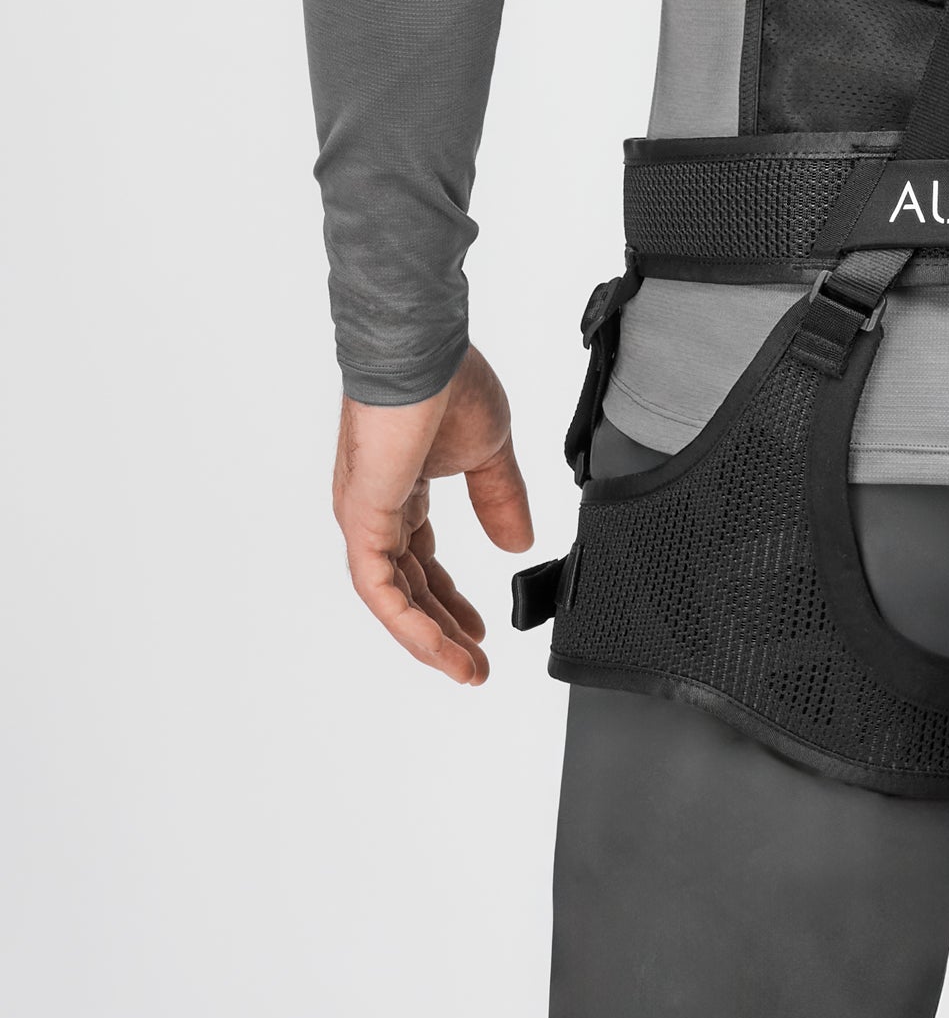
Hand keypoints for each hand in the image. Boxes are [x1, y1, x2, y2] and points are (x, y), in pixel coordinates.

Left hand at [332, 345, 533, 684]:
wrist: (421, 348)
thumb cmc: (447, 379)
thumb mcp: (489, 451)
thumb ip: (500, 499)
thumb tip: (517, 544)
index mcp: (402, 489)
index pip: (419, 561)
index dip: (449, 600)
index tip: (481, 629)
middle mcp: (377, 507)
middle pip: (407, 587)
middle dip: (442, 629)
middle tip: (474, 664)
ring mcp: (365, 515)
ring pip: (391, 599)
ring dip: (428, 640)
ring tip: (465, 670)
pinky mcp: (362, 519)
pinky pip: (380, 590)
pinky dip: (410, 624)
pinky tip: (441, 647)